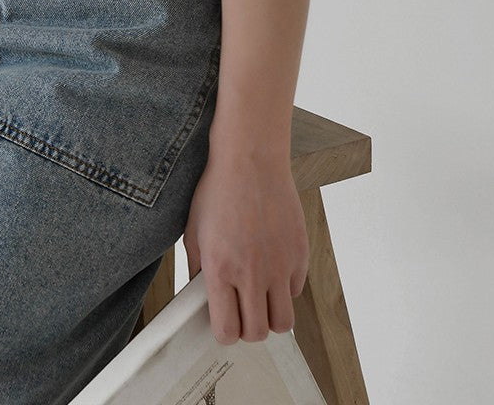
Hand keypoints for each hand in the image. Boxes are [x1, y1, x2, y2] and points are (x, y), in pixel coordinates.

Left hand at [183, 147, 308, 343]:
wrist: (250, 161)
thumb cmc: (217, 191)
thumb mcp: (194, 230)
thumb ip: (196, 268)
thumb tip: (199, 295)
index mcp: (221, 269)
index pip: (227, 329)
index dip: (224, 332)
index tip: (222, 322)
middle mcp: (253, 273)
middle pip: (257, 333)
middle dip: (247, 330)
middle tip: (241, 313)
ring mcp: (280, 266)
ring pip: (284, 322)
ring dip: (270, 317)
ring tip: (259, 299)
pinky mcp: (300, 255)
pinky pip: (296, 291)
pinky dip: (285, 290)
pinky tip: (271, 271)